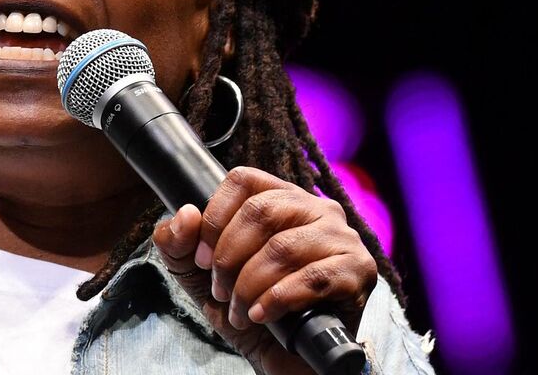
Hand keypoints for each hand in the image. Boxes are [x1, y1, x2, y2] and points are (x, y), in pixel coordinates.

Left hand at [151, 167, 378, 374]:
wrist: (289, 361)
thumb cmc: (251, 309)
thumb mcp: (201, 278)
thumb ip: (179, 244)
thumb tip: (184, 215)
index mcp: (284, 199)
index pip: (243, 180)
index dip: (214, 218)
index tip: (202, 259)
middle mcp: (318, 209)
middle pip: (261, 211)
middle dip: (229, 258)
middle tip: (222, 293)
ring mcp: (343, 238)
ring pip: (283, 248)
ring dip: (249, 286)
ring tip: (241, 312)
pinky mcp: (358, 272)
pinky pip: (312, 278)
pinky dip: (277, 300)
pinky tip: (262, 316)